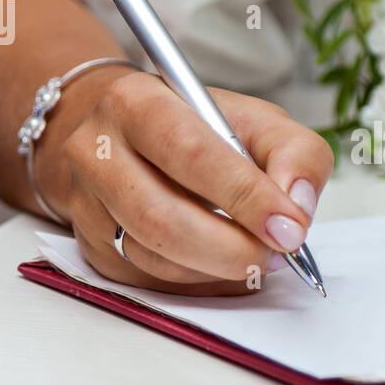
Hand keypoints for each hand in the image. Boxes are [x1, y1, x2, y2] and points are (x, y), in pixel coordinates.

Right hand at [46, 72, 333, 294]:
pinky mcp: (92, 248)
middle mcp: (97, 153)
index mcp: (137, 103)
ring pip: (155, 257)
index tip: (289, 227)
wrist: (125, 136)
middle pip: (162, 218)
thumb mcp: (256, 120)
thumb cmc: (196, 127)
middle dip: (231, 248)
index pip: (192, 154)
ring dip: (218, 270)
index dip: (246, 196)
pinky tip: (224, 265)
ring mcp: (88, 205)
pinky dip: (201, 281)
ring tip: (257, 256)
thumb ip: (293, 154)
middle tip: (276, 255)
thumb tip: (297, 208)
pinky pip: (152, 280)